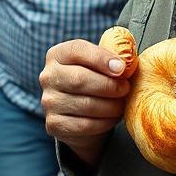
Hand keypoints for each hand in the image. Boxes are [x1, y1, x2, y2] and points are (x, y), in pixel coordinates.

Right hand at [39, 38, 130, 165]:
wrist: (80, 113)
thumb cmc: (94, 80)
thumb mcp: (99, 63)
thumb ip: (112, 57)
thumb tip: (127, 61)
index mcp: (57, 55)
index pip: (77, 50)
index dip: (101, 58)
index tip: (122, 68)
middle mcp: (48, 76)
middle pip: (80, 79)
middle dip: (109, 85)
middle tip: (126, 88)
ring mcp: (49, 101)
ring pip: (85, 104)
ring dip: (110, 105)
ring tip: (121, 103)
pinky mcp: (54, 124)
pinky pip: (85, 125)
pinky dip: (105, 122)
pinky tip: (112, 117)